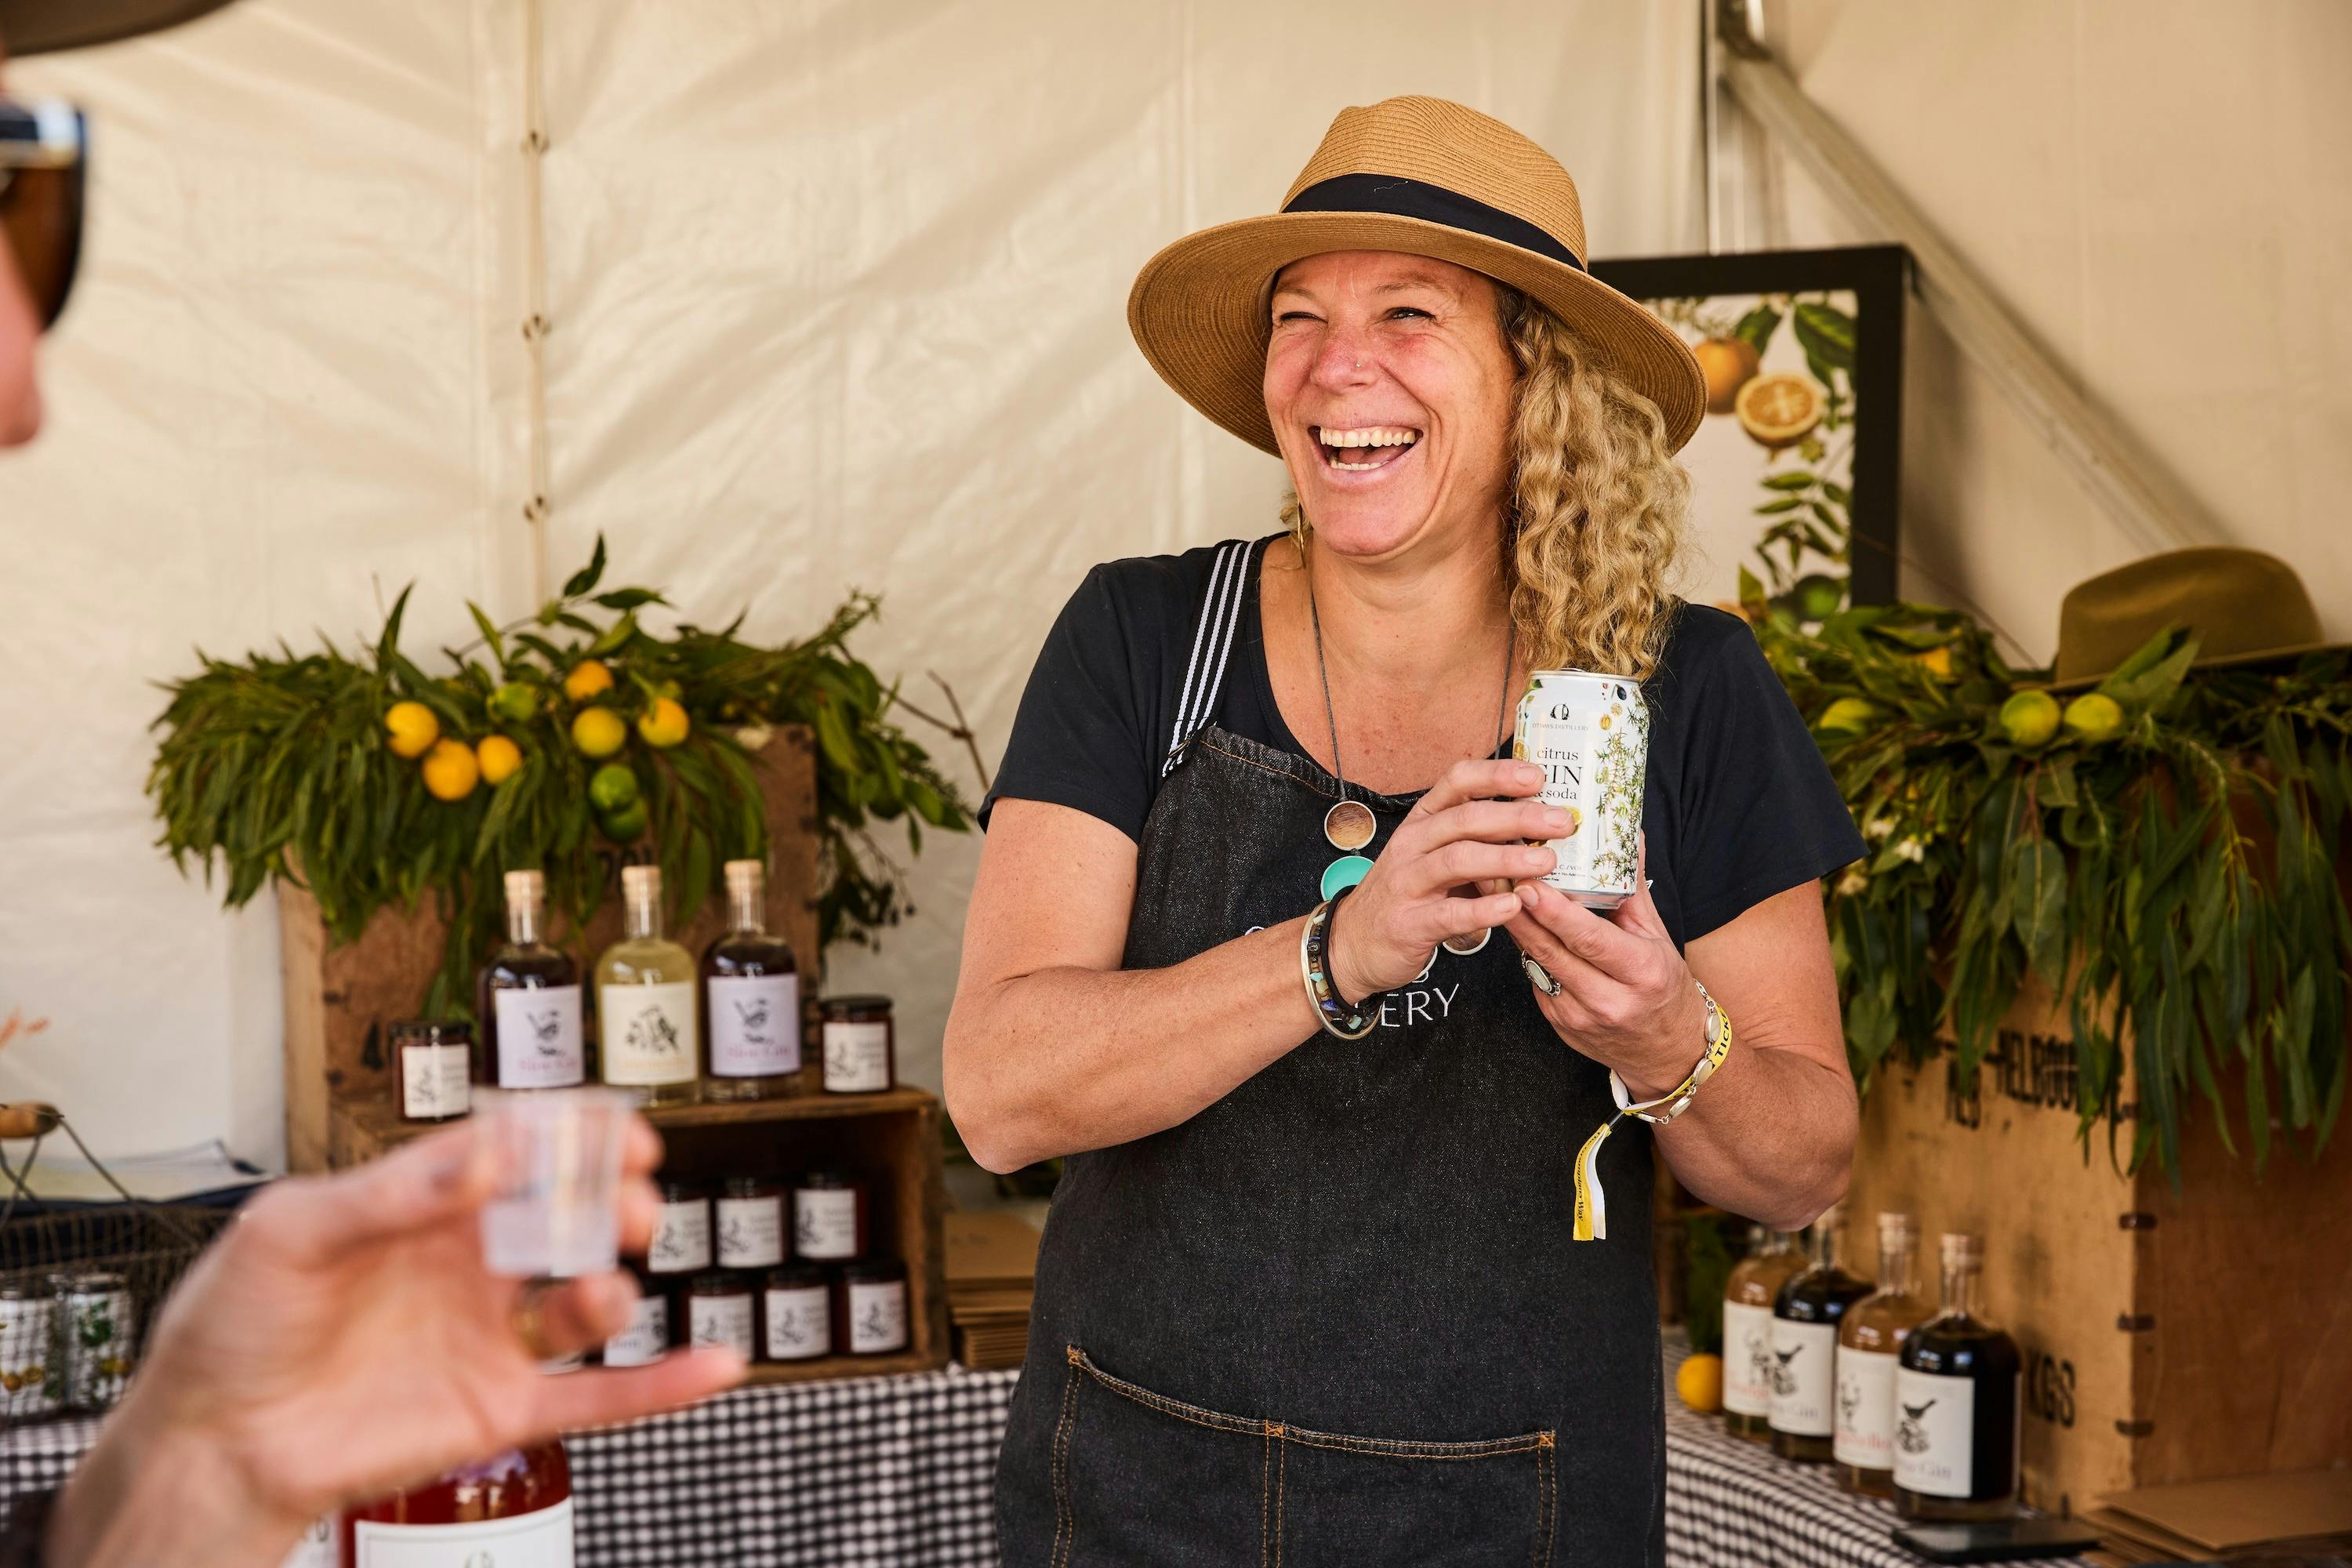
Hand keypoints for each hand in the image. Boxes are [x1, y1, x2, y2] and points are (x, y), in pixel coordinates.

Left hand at [49, 1117, 745, 1565]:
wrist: (212, 1442)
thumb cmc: (233, 1328)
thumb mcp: (289, 1231)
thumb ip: (390, 1190)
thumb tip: (486, 1151)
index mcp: (430, 1205)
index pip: (523, 1150)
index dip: (577, 1133)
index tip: (617, 1128)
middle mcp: (473, 1264)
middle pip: (574, 1217)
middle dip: (613, 1201)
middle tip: (626, 1202)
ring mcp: (493, 1336)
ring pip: (590, 1302)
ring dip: (617, 1286)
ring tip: (601, 1287)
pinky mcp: (502, 1407)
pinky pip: (600, 1397)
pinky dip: (663, 1386)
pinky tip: (715, 1365)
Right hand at [1325, 758, 1567, 1002]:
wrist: (1352, 943)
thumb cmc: (1406, 894)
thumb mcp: (1432, 854)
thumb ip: (1474, 839)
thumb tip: (1537, 826)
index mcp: (1423, 821)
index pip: (1458, 782)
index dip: (1498, 776)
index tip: (1538, 777)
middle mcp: (1412, 844)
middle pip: (1466, 818)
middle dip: (1518, 817)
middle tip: (1561, 822)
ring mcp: (1408, 883)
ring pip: (1458, 860)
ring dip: (1506, 859)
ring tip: (1545, 862)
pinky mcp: (1410, 923)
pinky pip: (1450, 913)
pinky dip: (1484, 909)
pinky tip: (1513, 906)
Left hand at [1505, 832, 1706, 1097]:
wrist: (1666, 1052)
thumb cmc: (1664, 986)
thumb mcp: (1657, 938)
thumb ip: (1635, 890)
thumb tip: (1629, 836)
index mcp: (1641, 973)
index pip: (1592, 940)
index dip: (1557, 914)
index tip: (1529, 887)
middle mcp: (1609, 1000)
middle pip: (1553, 951)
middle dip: (1520, 913)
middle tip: (1496, 876)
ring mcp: (1579, 1017)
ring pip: (1537, 964)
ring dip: (1515, 927)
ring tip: (1495, 890)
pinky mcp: (1558, 1024)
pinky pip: (1536, 978)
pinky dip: (1526, 950)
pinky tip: (1515, 924)